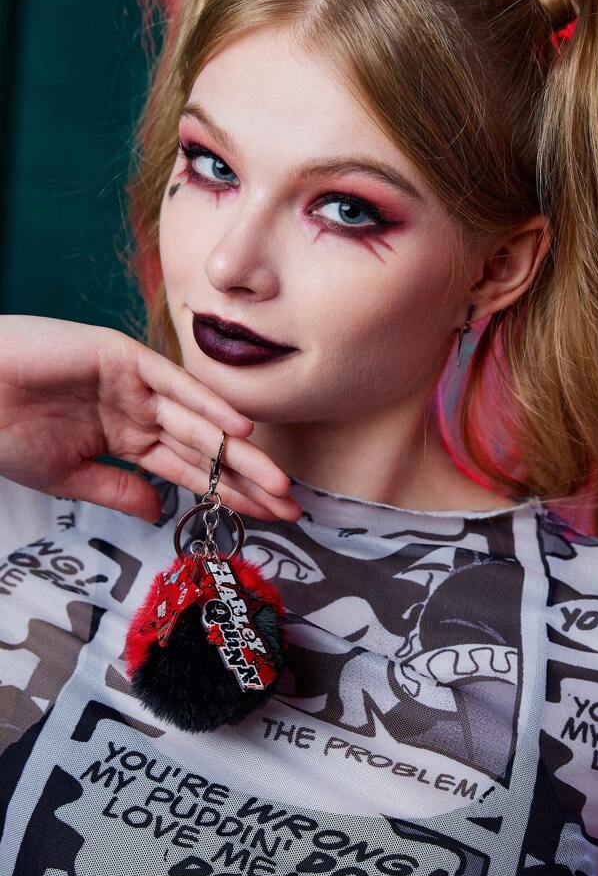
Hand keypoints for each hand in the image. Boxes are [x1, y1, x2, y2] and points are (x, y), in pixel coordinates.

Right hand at [0, 315, 302, 523]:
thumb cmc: (3, 433)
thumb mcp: (66, 476)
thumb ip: (118, 492)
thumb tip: (161, 514)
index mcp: (128, 439)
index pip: (191, 472)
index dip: (229, 494)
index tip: (267, 517)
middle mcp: (140, 412)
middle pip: (206, 450)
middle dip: (249, 479)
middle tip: (291, 505)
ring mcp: (134, 384)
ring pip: (198, 421)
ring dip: (239, 451)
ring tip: (278, 480)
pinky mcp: (122, 358)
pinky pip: (172, 384)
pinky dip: (205, 405)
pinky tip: (238, 430)